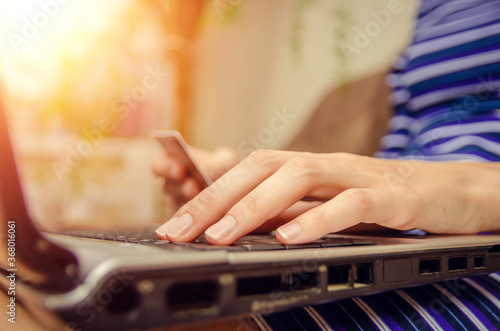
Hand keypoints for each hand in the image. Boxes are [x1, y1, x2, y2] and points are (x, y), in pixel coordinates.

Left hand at [155, 150, 499, 244]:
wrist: (445, 191)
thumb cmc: (378, 199)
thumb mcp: (323, 206)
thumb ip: (287, 213)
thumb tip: (239, 229)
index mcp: (305, 168)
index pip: (246, 173)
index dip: (206, 195)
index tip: (173, 225)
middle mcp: (324, 165)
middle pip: (260, 169)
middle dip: (215, 200)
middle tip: (179, 232)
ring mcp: (356, 174)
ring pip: (299, 178)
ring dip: (254, 206)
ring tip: (221, 236)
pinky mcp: (390, 195)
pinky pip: (351, 203)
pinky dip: (318, 220)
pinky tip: (289, 239)